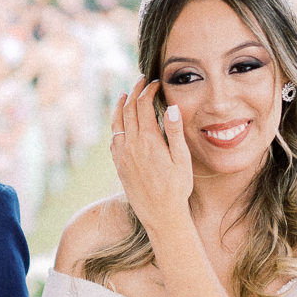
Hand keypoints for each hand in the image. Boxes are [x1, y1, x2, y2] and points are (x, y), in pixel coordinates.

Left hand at [109, 79, 193, 242]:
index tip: (155, 84)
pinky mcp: (119, 166)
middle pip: (128, 110)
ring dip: (120, 106)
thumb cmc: (177, 188)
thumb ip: (175, 132)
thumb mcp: (182, 160)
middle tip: (140, 81)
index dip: (148, 91)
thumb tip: (172, 107)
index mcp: (149, 141)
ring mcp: (122, 156)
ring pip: (117, 123)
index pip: (143, 105)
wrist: (161, 215)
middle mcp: (131, 146)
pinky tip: (120, 124)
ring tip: (124, 95)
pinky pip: (114, 139)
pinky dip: (116, 126)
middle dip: (134, 92)